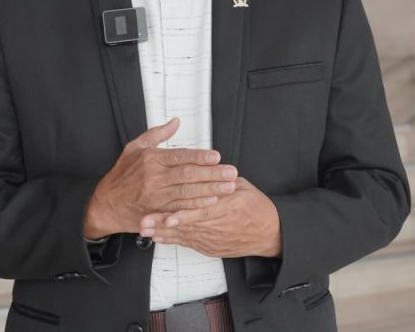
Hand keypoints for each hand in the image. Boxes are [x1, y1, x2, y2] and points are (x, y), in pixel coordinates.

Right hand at [83, 118, 237, 238]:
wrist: (104, 205)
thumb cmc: (121, 176)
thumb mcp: (134, 148)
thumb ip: (157, 134)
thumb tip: (175, 122)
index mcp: (150, 159)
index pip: (179, 156)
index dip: (199, 157)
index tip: (216, 156)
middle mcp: (153, 178)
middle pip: (187, 175)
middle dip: (212, 174)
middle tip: (230, 172)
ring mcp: (155, 197)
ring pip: (187, 192)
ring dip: (210, 190)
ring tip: (228, 187)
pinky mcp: (157, 212)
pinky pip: (180, 209)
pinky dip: (196, 206)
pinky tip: (211, 202)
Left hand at [139, 177, 281, 257]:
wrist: (269, 233)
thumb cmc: (257, 210)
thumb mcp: (243, 188)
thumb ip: (222, 180)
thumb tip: (205, 167)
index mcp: (228, 206)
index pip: (202, 211)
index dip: (183, 215)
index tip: (167, 215)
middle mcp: (218, 224)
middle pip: (187, 225)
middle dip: (163, 222)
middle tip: (145, 221)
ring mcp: (213, 238)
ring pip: (183, 235)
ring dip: (162, 232)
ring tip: (145, 229)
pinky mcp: (210, 246)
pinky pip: (187, 243)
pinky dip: (172, 240)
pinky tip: (158, 237)